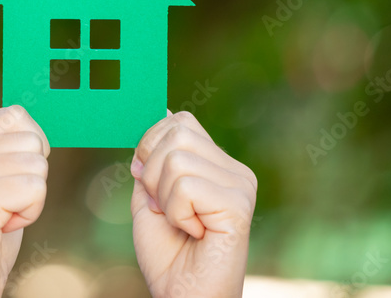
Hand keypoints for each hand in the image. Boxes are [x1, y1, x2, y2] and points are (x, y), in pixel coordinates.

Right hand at [0, 106, 49, 297]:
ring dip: (31, 198)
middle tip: (2, 208)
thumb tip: (39, 126)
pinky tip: (1, 228)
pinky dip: (30, 213)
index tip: (7, 184)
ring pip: (37, 164)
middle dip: (31, 178)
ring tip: (0, 218)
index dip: (29, 150)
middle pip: (32, 139)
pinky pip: (36, 188)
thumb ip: (5, 151)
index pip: (15, 115)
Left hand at [131, 112, 255, 297]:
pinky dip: (176, 213)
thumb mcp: (149, 197)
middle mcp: (234, 169)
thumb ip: (152, 160)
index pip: (179, 121)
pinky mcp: (238, 204)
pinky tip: (194, 232)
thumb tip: (160, 111)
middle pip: (177, 132)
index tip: (150, 185)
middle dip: (153, 172)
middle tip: (165, 209)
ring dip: (164, 197)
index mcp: (216, 164)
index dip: (151, 146)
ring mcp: (241, 185)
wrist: (183, 297)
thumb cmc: (168, 254)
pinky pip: (185, 187)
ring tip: (182, 224)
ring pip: (177, 159)